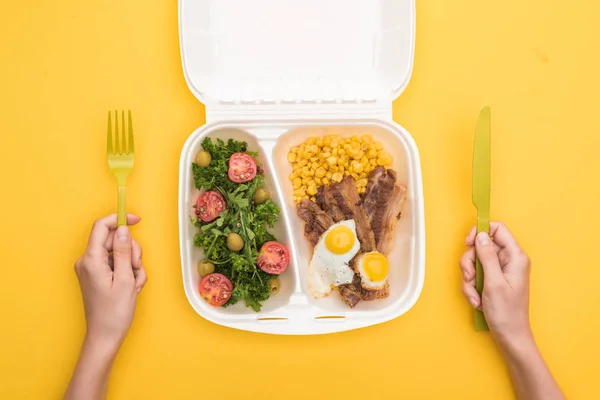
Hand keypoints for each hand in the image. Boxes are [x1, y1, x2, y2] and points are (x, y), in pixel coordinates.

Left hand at [74, 213, 147, 351]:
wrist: (105, 336)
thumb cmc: (114, 312)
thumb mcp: (125, 278)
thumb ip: (122, 251)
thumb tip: (122, 229)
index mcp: (91, 259)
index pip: (102, 227)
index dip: (119, 219)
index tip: (137, 220)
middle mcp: (87, 261)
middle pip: (113, 239)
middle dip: (131, 250)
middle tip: (137, 268)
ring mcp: (91, 268)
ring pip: (118, 252)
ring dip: (132, 264)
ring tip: (134, 283)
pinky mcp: (97, 275)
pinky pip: (115, 264)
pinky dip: (128, 272)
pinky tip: (131, 287)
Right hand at [459, 222, 531, 344]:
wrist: (510, 335)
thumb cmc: (506, 312)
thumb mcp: (493, 282)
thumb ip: (487, 256)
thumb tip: (481, 235)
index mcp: (515, 257)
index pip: (498, 229)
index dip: (480, 232)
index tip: (467, 243)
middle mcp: (508, 260)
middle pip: (481, 247)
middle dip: (470, 263)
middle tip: (470, 278)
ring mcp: (500, 270)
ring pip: (475, 262)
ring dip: (469, 279)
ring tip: (474, 295)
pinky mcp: (493, 280)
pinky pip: (476, 275)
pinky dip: (472, 287)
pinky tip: (476, 300)